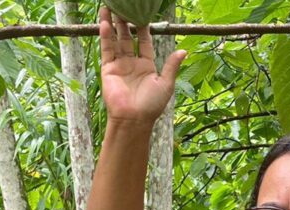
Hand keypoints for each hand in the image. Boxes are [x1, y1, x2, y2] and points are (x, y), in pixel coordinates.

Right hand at [98, 7, 185, 123]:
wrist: (134, 118)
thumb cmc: (152, 104)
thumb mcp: (166, 84)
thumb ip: (172, 66)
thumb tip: (184, 51)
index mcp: (147, 66)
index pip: (145, 42)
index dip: (144, 28)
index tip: (143, 14)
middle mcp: (132, 63)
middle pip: (128, 38)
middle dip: (125, 22)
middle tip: (124, 6)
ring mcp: (120, 65)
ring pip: (116, 40)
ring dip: (113, 24)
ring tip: (109, 8)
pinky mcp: (108, 69)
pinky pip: (107, 49)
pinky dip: (105, 36)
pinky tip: (105, 23)